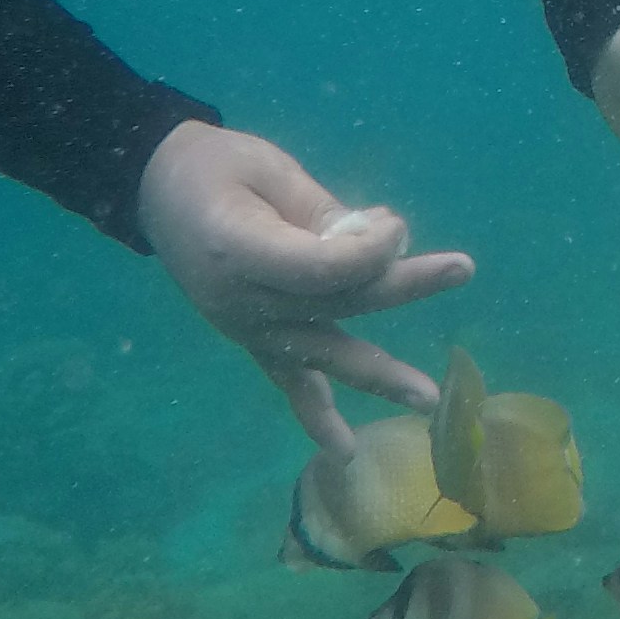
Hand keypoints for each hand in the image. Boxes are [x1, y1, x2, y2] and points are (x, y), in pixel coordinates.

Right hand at [134, 121, 473, 451]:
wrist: (156, 188)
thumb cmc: (217, 167)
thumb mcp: (270, 169)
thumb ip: (322, 211)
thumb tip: (380, 244)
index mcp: (239, 249)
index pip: (323, 266)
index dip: (371, 247)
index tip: (394, 220)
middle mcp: (242, 300)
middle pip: (337, 301)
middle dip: (404, 284)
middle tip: (462, 267)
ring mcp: (245, 327)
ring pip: (324, 352)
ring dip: (378, 375)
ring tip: (428, 398)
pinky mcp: (250, 337)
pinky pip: (288, 379)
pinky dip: (315, 413)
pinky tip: (343, 451)